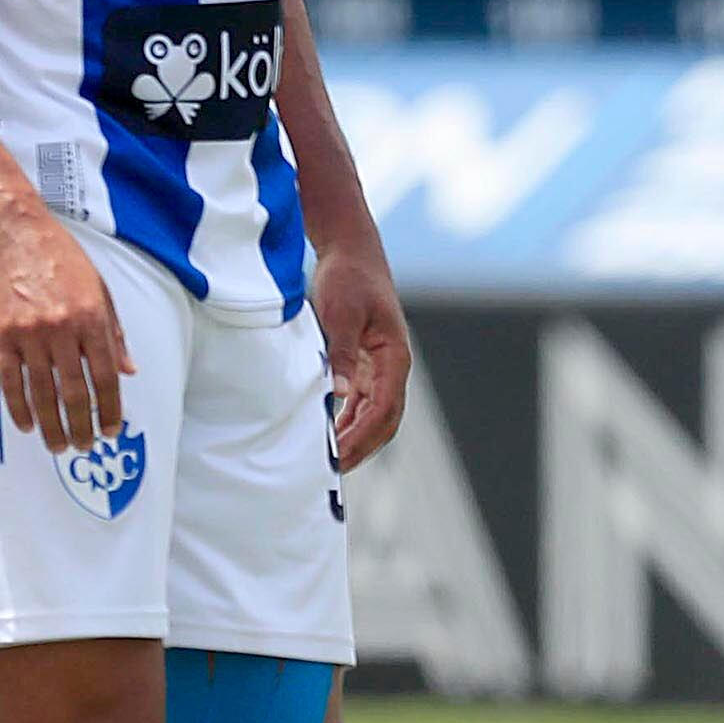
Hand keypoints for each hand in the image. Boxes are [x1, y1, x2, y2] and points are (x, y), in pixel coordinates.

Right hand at [0, 201, 129, 454]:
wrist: (12, 229)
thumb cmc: (59, 255)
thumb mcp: (100, 287)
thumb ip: (114, 331)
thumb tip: (128, 370)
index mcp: (92, 317)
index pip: (106, 377)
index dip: (111, 409)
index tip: (111, 429)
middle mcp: (63, 329)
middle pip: (76, 393)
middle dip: (82, 426)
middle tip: (84, 446)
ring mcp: (30, 334)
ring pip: (43, 394)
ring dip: (52, 425)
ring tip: (57, 445)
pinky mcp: (1, 334)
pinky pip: (11, 381)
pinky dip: (20, 408)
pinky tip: (27, 425)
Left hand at [311, 242, 411, 471]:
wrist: (351, 251)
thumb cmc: (348, 278)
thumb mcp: (341, 314)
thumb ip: (341, 353)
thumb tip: (340, 394)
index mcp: (395, 357)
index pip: (384, 410)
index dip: (363, 437)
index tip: (337, 457)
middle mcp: (392, 366)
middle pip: (385, 420)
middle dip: (362, 447)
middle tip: (332, 471)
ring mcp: (380, 366)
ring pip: (375, 414)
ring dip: (356, 438)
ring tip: (329, 460)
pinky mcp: (366, 363)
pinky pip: (362, 402)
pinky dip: (349, 421)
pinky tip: (329, 434)